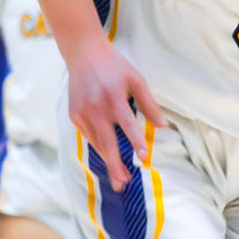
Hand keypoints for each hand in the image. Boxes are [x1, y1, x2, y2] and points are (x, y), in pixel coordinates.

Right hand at [67, 39, 164, 189]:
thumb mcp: (136, 80)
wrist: (83, 54)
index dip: (135, 142)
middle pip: (107, 143)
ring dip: (107, 162)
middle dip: (115, 165)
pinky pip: (88, 136)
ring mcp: (82, 113)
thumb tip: (163, 126)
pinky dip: (98, 147)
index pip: (127, 125)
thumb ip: (149, 104)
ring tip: (118, 179)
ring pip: (96, 143)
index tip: (143, 158)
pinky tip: (108, 157)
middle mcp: (96, 108)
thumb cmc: (114, 66)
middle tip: (123, 183)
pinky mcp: (74, 115)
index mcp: (114, 98)